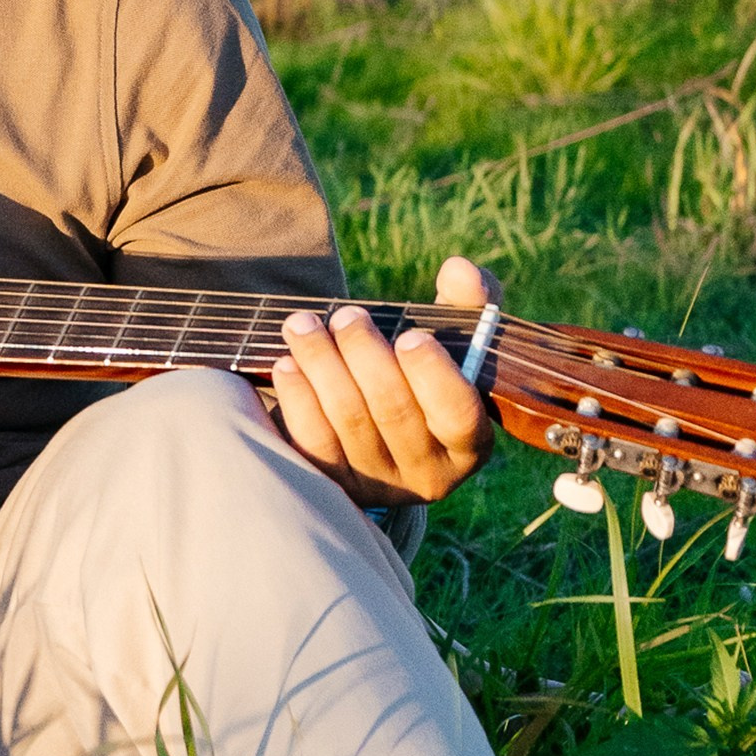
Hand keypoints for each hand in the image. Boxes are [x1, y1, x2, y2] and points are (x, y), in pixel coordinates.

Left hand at [265, 253, 498, 509]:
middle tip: (346, 315)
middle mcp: (428, 475)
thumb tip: (460, 270)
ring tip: (302, 324)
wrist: (372, 418)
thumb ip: (466, 301)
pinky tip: (286, 363)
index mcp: (469, 442)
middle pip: (393, 411)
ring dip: (321, 364)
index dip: (433, 373)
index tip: (410, 334)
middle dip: (364, 354)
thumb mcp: (451, 339)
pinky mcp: (334, 485)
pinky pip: (312, 441)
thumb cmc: (420, 370)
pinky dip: (297, 398)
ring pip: (348, 420)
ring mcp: (379, 485)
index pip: (458, 414)